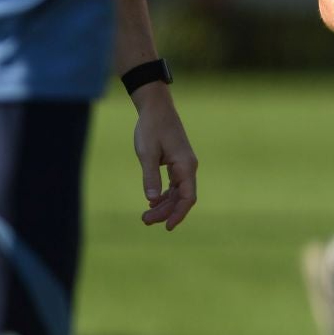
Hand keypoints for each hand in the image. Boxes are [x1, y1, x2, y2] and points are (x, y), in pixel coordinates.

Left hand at [131, 82, 197, 229]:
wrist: (156, 107)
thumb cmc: (151, 127)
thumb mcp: (147, 153)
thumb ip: (150, 177)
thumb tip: (151, 200)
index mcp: (185, 165)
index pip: (188, 197)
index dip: (178, 214)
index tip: (167, 227)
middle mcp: (188, 167)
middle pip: (182, 198)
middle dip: (165, 212)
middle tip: (144, 220)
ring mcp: (184, 165)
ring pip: (178, 193)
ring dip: (164, 205)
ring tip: (146, 215)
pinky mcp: (177, 162)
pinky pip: (175, 185)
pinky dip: (165, 195)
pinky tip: (153, 201)